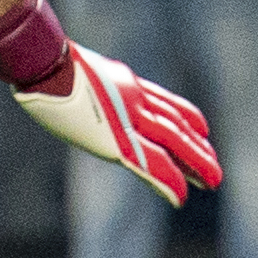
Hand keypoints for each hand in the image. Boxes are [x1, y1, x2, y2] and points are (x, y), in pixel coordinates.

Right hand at [13, 40, 223, 206]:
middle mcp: (134, 100)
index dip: (186, 116)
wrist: (44, 62)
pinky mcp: (117, 139)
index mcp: (124, 83)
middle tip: (213, 169)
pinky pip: (150, 163)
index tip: (203, 130)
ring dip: (194, 164)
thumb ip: (86, 77)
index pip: (164, 103)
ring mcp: (128, 118)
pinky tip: (180, 197)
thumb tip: (66, 75)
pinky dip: (167, 181)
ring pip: (172, 143)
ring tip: (212, 182)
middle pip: (174, 126)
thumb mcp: (73, 65)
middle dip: (195, 149)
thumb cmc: (44, 61)